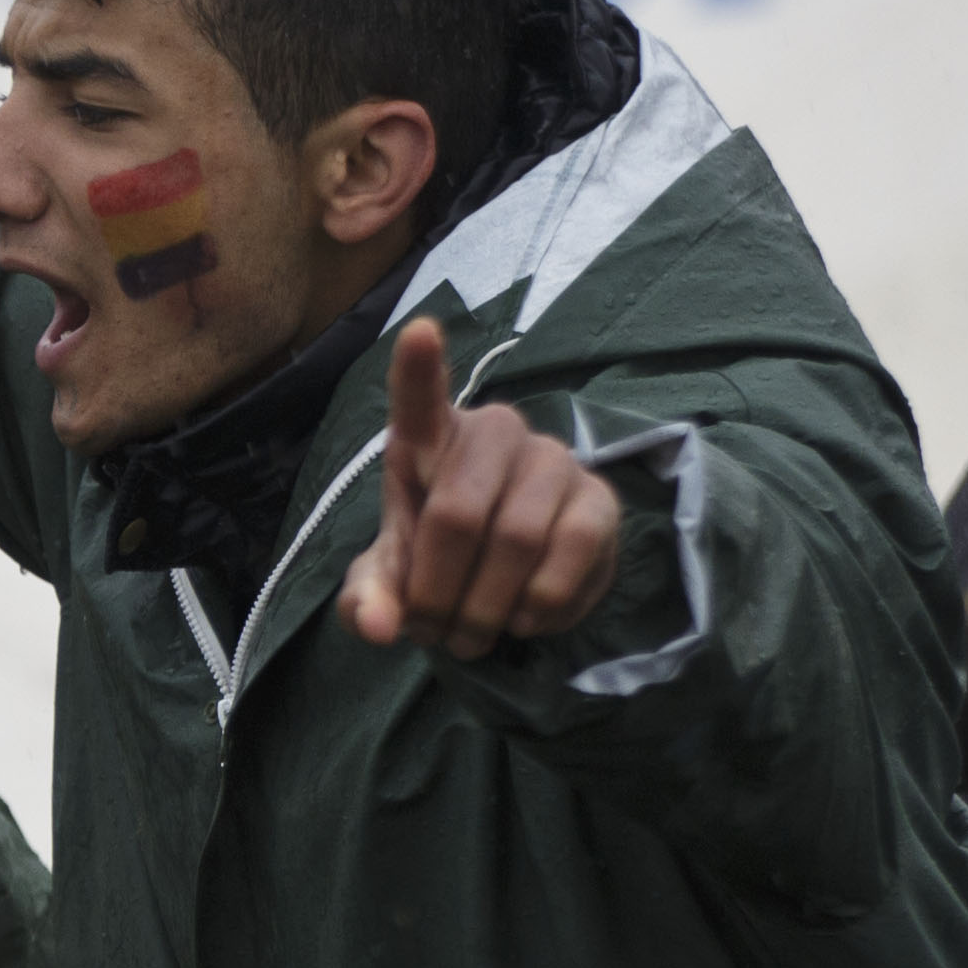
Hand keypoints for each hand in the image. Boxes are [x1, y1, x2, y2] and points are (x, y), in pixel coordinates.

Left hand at [337, 317, 622, 660]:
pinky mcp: (598, 501)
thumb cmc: (439, 561)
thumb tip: (378, 625)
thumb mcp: (393, 582)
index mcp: (428, 440)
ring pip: (515, 542)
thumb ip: (370, 600)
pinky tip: (521, 618)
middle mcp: (494, 433)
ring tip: (471, 635)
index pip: (418, 400)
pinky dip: (534, 610)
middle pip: (458, 514)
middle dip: (436, 592)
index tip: (420, 331)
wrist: (516, 584)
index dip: (418, 369)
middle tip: (432, 630)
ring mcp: (552, 460)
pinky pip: (566, 561)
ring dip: (484, 610)